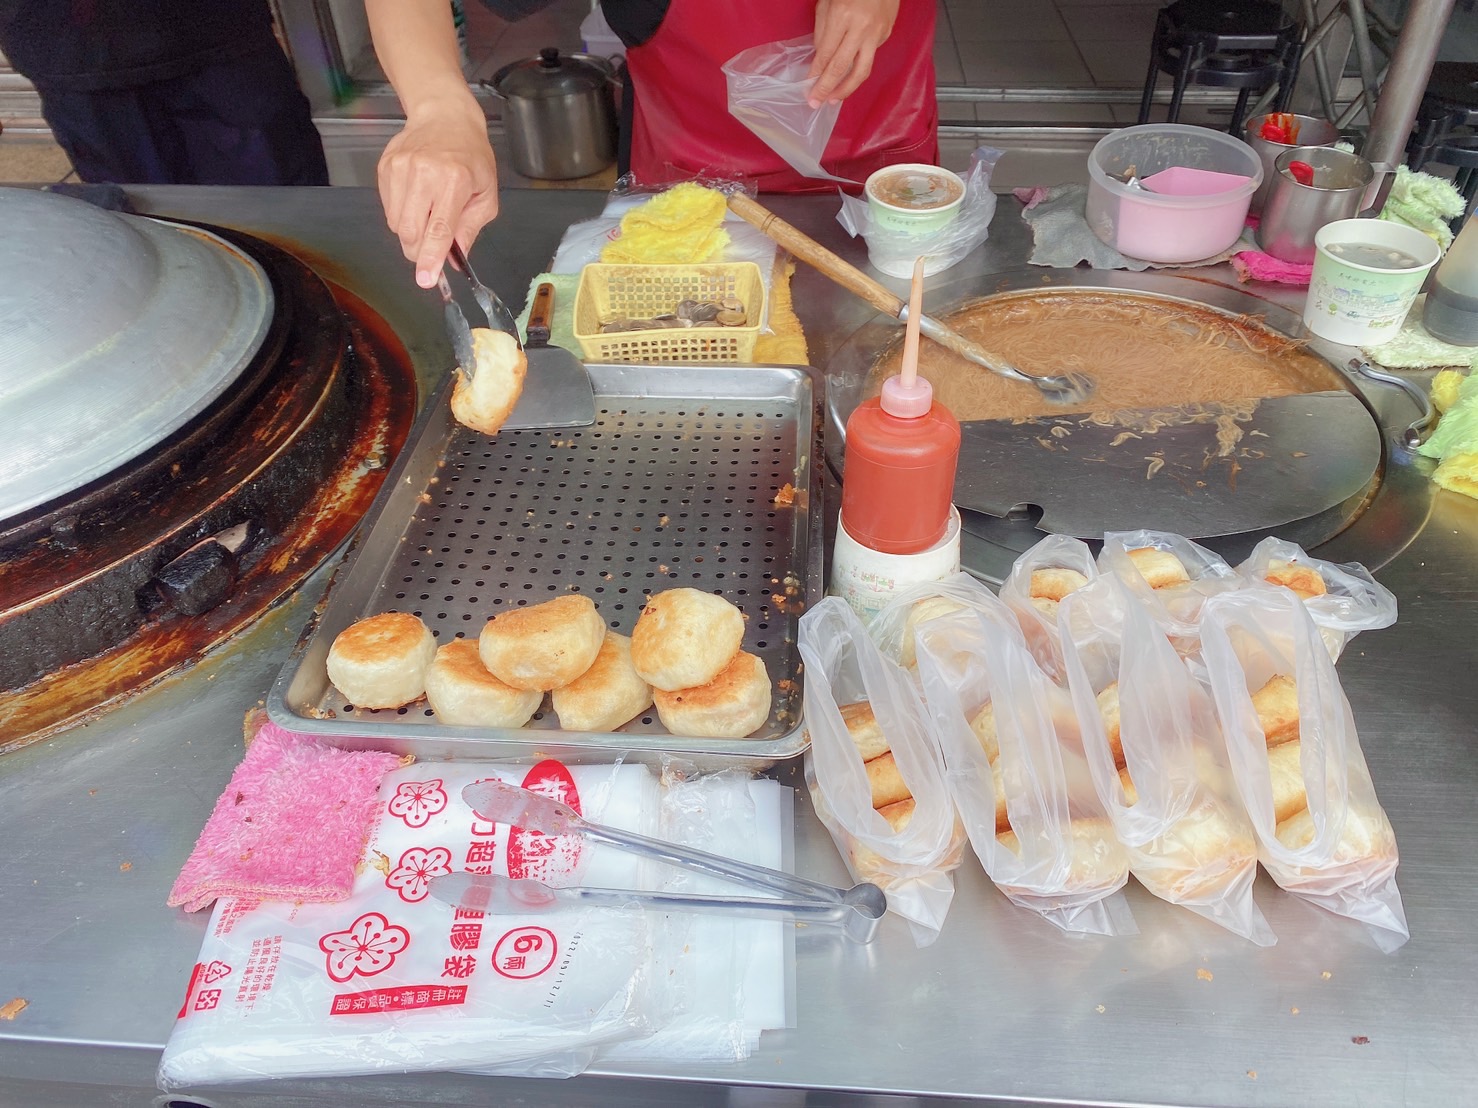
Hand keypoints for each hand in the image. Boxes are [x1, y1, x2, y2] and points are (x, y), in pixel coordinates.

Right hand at [377, 98, 499, 287]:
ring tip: (427, 213)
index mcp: (455, 181)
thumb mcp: (485, 194)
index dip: (431, 257)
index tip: (426, 279)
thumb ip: (470, 229)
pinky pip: (388, 207)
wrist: (445, 117)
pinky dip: (401, 214)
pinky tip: (416, 198)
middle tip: (429, 252)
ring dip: (410, 233)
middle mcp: (424, 173)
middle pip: (411, 231)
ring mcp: (401, 168)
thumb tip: (455, 261)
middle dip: (418, 251)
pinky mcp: (386, 167)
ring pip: (396, 223)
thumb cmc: (471, 157)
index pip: (439, 228)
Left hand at [809, 0, 899, 105]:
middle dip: (827, 88)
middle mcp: (861, 28)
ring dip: (846, 89)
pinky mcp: (887, 35)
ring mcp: (877, 34)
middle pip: (842, 67)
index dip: (816, 73)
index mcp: (843, 16)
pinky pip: (870, 57)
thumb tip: (820, 58)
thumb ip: (823, 30)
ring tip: (834, 99)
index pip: (826, 54)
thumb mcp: (828, 2)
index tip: (808, 88)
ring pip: (862, 70)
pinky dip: (858, 70)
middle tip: (816, 102)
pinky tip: (849, 76)